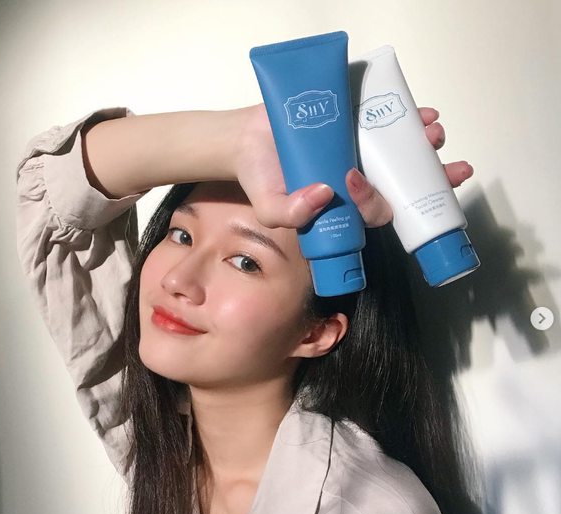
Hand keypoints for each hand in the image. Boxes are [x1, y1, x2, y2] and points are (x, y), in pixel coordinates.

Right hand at [233, 103, 472, 229]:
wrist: (248, 138)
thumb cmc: (260, 177)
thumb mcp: (269, 207)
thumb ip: (290, 214)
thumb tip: (324, 195)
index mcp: (346, 206)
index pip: (374, 211)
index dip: (376, 202)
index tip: (355, 182)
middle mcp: (360, 179)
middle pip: (402, 184)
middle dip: (431, 179)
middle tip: (451, 170)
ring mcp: (363, 150)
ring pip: (403, 152)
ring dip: (424, 145)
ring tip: (433, 133)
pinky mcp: (359, 122)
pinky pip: (390, 121)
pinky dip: (410, 117)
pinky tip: (422, 114)